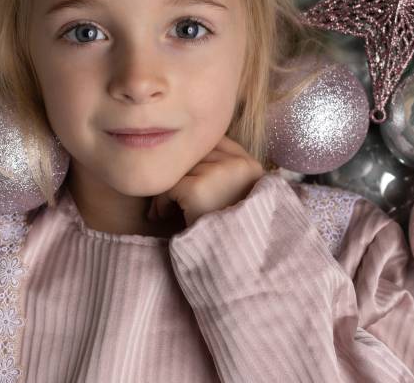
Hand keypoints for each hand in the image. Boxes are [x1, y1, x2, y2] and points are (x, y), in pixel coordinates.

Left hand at [147, 134, 265, 227]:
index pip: (216, 142)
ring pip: (179, 168)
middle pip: (195, 154)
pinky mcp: (200, 189)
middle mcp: (240, 165)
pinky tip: (162, 217)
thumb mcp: (234, 198)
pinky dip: (160, 202)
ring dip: (166, 190)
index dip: (195, 158)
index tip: (184, 180)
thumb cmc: (227, 236)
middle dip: (178, 175)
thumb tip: (188, 148)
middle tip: (166, 199)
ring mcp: (222, 175)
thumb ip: (222, 172)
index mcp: (253, 167)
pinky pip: (168, 185)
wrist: (231, 270)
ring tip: (162, 210)